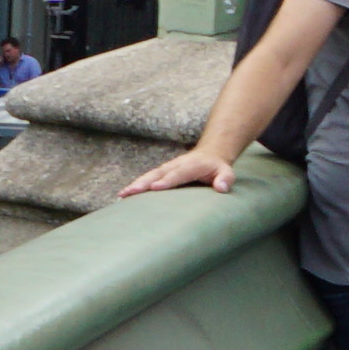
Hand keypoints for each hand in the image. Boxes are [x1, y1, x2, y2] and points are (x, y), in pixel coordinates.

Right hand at [122, 146, 236, 196]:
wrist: (209, 154)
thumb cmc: (217, 168)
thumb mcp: (226, 171)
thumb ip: (225, 178)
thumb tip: (221, 188)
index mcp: (191, 165)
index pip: (178, 174)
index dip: (167, 181)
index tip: (155, 187)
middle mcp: (176, 165)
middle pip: (158, 174)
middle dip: (144, 183)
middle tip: (130, 192)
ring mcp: (166, 168)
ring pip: (149, 176)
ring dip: (135, 185)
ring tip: (122, 195)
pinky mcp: (160, 172)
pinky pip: (146, 179)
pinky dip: (135, 186)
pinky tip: (123, 195)